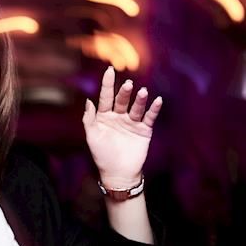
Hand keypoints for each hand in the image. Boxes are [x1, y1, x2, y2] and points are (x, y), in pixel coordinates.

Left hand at [81, 66, 162, 188]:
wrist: (118, 174)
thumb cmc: (102, 155)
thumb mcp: (92, 137)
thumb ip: (89, 119)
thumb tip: (88, 100)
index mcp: (104, 116)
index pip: (106, 97)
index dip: (107, 84)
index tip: (110, 70)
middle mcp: (118, 116)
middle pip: (122, 100)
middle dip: (125, 92)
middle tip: (128, 84)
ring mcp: (132, 122)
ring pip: (136, 107)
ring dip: (140, 99)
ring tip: (142, 92)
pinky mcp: (144, 130)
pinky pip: (149, 117)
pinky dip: (154, 109)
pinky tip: (157, 101)